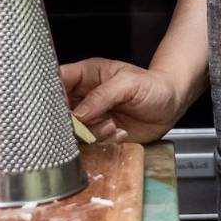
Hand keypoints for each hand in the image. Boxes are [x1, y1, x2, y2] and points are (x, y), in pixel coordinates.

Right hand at [60, 58, 183, 143]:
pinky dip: (104, 141)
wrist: (169, 105)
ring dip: (93, 132)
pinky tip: (119, 132)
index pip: (58, 79)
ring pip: (74, 130)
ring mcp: (91, 117)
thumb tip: (78, 114)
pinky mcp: (100, 135)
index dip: (51, 91)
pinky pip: (91, 144)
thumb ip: (102, 95)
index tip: (56, 105)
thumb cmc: (151, 86)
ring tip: (112, 124)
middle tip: (91, 120)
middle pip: (60, 110)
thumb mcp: (128, 83)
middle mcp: (85, 97)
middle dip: (73, 119)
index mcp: (87, 76)